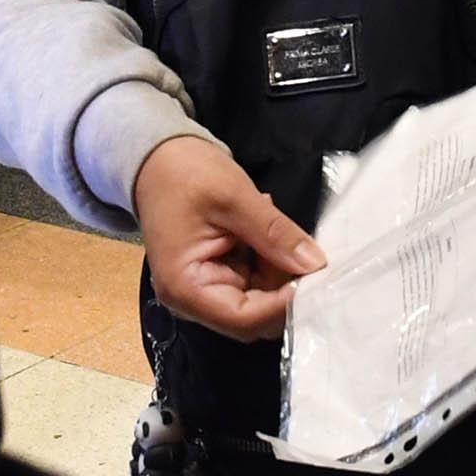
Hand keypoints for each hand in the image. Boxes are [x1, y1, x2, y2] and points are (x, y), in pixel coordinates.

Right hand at [131, 134, 322, 339]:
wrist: (158, 158)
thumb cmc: (186, 174)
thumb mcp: (234, 198)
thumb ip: (274, 233)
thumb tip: (314, 264)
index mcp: (185, 288)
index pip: (244, 318)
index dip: (284, 305)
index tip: (316, 277)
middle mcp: (192, 301)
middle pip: (254, 317)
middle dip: (286, 290)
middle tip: (313, 255)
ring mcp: (205, 291)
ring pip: (260, 302)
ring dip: (281, 274)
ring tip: (282, 233)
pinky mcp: (217, 277)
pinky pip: (255, 284)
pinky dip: (271, 263)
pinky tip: (268, 233)